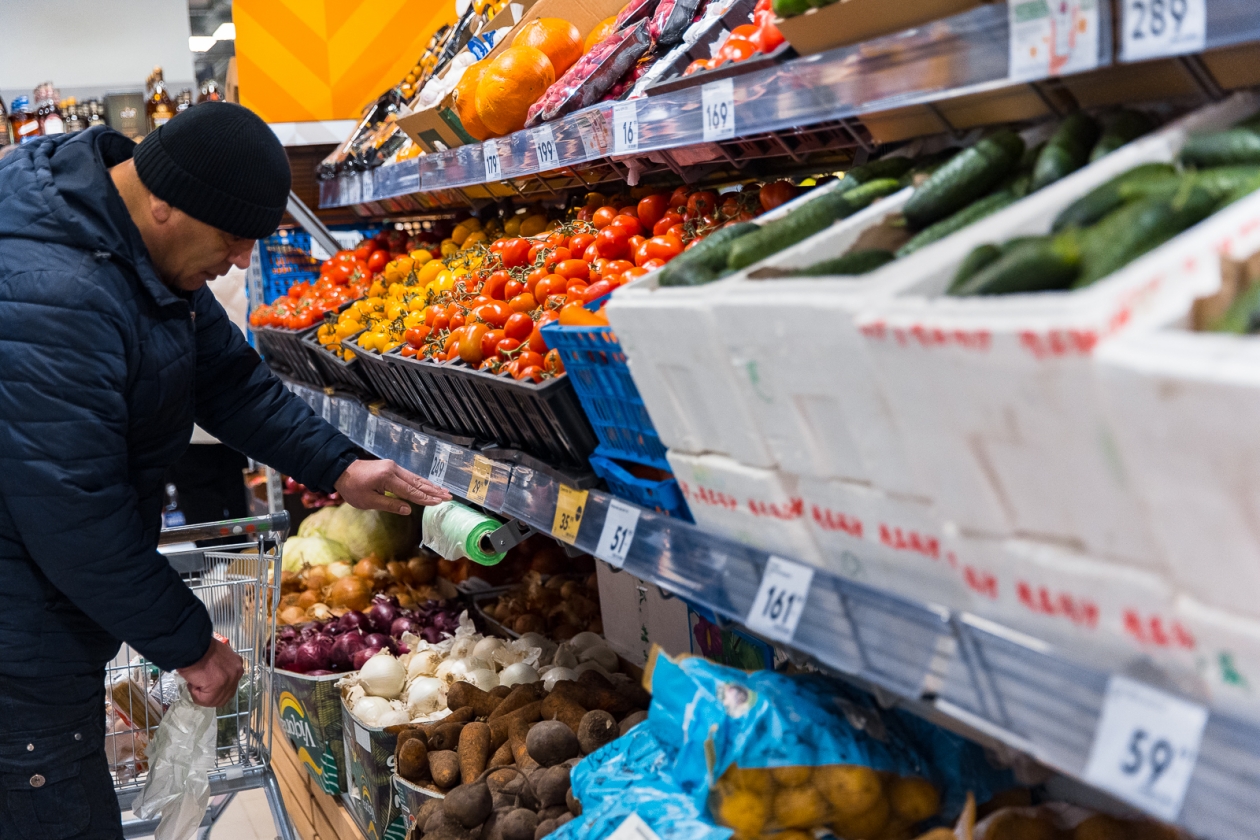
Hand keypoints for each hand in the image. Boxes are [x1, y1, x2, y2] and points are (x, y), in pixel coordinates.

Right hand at [178, 638, 243, 707]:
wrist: (191, 646)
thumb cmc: (200, 650)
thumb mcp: (216, 657)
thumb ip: (219, 669)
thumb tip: (212, 681)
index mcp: (237, 665)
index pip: (229, 687)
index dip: (213, 688)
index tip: (203, 679)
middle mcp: (237, 672)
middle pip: (224, 696)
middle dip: (209, 695)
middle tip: (198, 685)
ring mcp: (230, 679)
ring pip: (214, 700)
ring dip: (201, 695)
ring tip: (195, 681)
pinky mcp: (219, 685)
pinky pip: (205, 700)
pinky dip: (195, 694)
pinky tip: (193, 682)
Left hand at [334, 458, 450, 514]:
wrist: (341, 470)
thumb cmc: (352, 489)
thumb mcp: (368, 501)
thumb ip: (390, 504)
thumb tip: (408, 510)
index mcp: (387, 478)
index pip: (410, 491)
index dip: (425, 498)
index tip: (439, 502)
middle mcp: (393, 469)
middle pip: (417, 482)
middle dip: (433, 490)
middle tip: (448, 496)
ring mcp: (393, 467)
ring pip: (415, 478)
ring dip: (430, 485)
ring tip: (444, 491)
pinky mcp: (392, 467)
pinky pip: (410, 476)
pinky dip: (421, 482)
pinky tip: (429, 485)